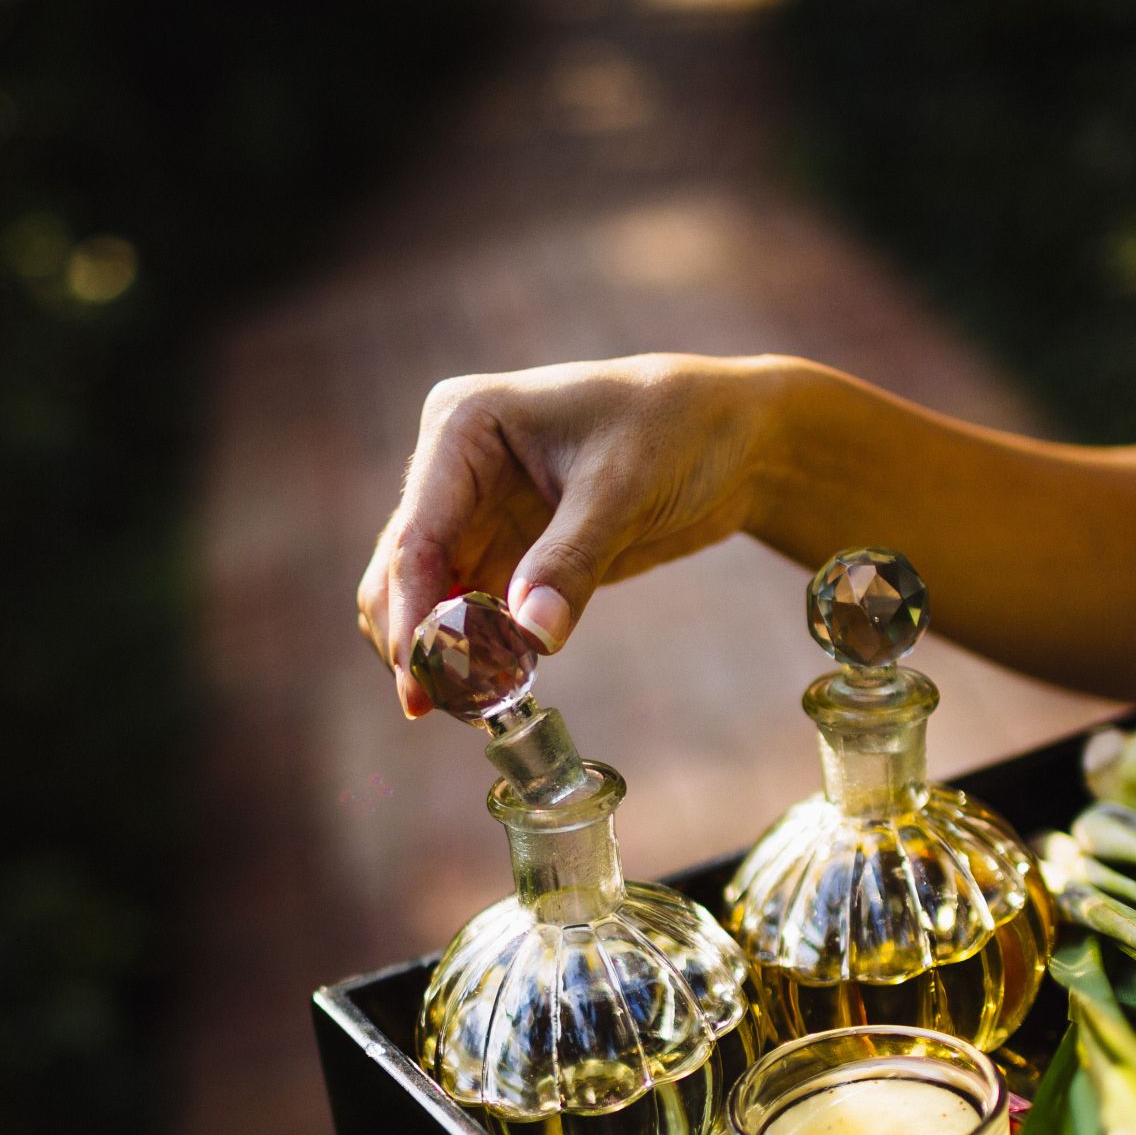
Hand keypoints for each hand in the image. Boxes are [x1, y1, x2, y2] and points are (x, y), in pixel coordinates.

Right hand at [356, 353, 784, 714]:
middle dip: (418, 642)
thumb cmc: (678, 429)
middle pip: (402, 573)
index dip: (413, 615)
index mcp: (463, 426)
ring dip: (440, 656)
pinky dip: (473, 655)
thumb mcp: (624, 489)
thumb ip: (572, 561)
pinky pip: (467, 616)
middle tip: (447, 708)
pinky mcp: (505, 553)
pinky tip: (496, 690)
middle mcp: (453, 470)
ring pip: (425, 602)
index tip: (423, 683)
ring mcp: (474, 514)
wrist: (733, 437)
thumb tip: (529, 637)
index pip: (417, 535)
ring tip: (475, 707)